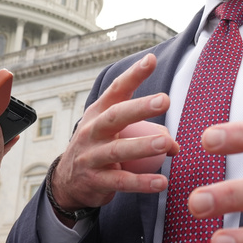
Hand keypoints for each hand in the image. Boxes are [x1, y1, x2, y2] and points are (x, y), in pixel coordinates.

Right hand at [50, 53, 178, 221]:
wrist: (67, 181)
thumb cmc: (99, 147)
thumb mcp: (115, 133)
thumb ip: (146, 132)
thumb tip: (175, 144)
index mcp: (99, 113)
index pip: (116, 90)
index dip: (133, 75)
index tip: (151, 60)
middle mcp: (92, 130)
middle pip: (116, 116)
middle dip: (140, 107)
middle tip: (165, 100)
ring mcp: (91, 156)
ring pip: (118, 150)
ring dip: (143, 146)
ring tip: (167, 143)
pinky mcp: (96, 180)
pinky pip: (121, 181)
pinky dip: (141, 183)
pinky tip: (161, 182)